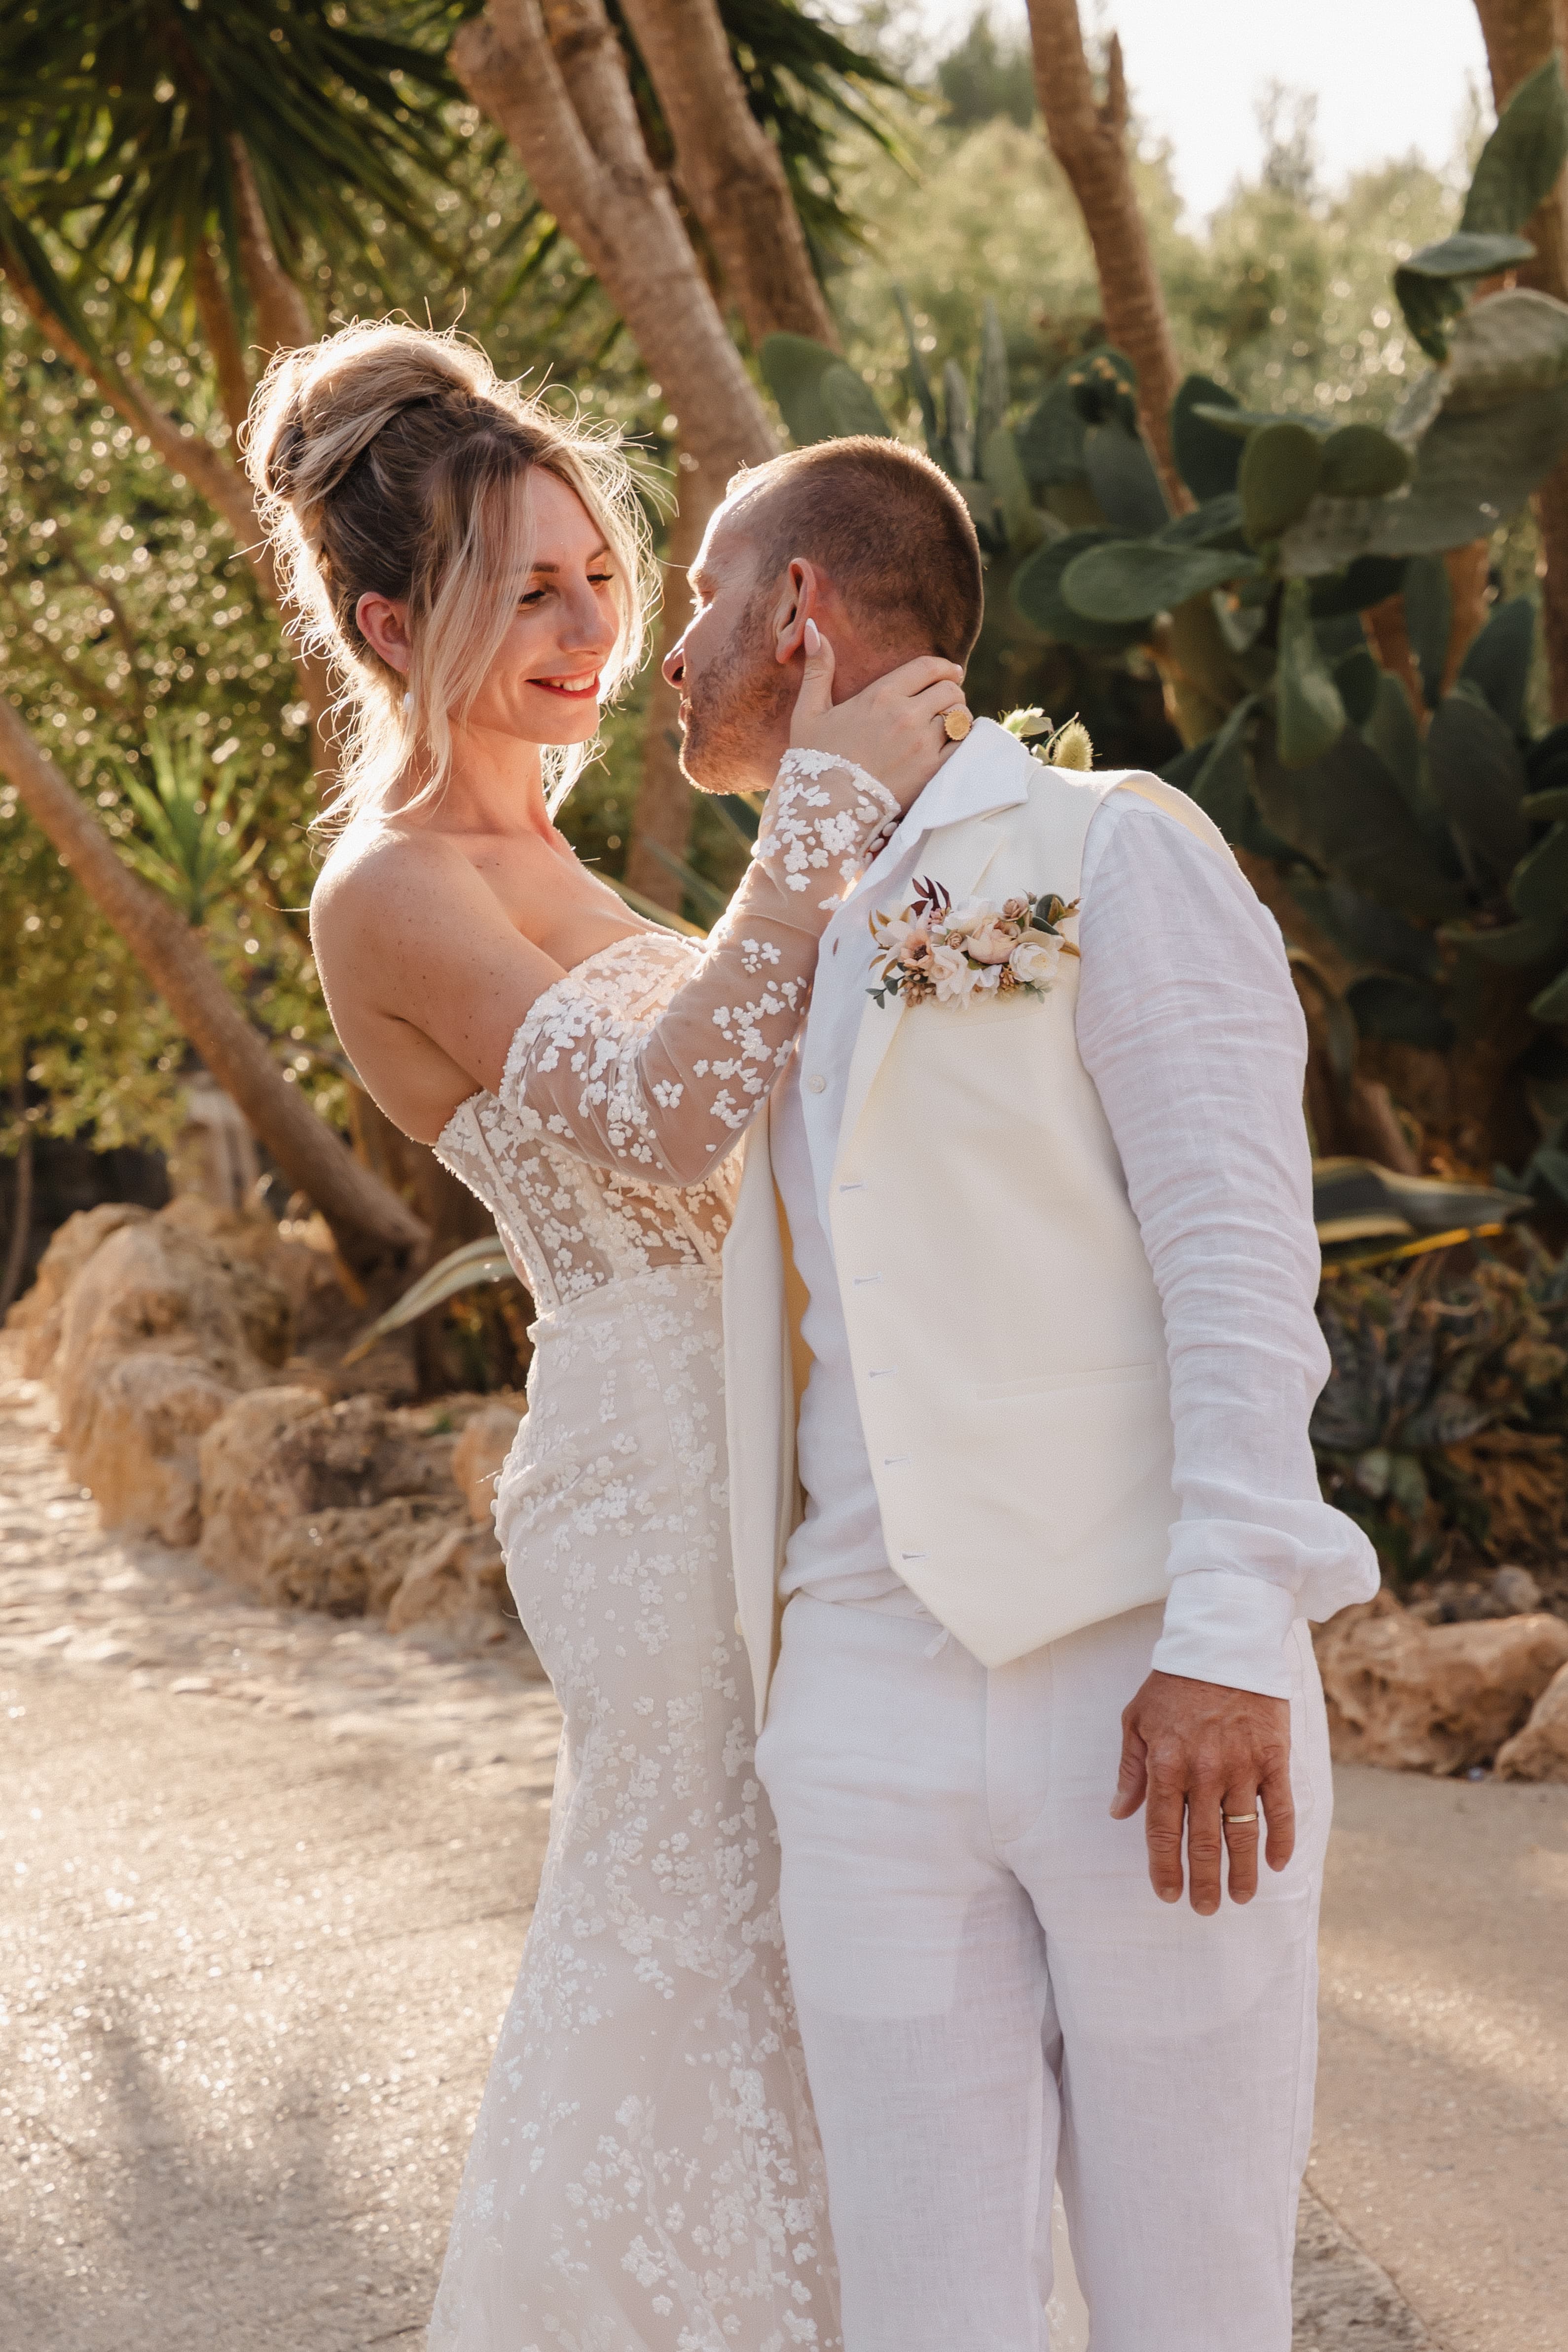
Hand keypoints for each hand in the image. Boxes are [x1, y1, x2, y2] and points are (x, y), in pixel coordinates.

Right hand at [790, 619, 966, 813]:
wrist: (825, 811)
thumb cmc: (815, 760)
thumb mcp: (809, 712)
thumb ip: (818, 669)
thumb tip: (812, 628)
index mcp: (880, 695)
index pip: (928, 667)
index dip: (944, 668)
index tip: (950, 673)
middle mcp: (906, 715)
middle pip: (950, 691)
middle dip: (952, 693)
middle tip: (947, 702)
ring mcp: (922, 744)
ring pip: (959, 718)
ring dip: (957, 719)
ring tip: (948, 726)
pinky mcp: (932, 771)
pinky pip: (962, 746)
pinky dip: (961, 743)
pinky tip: (952, 746)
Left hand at [1110, 1670, 1293, 1913]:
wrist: (1223, 1644)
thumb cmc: (1174, 1683)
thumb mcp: (1136, 1719)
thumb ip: (1131, 1769)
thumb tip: (1120, 1813)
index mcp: (1166, 1765)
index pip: (1164, 1831)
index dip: (1165, 1867)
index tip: (1168, 1894)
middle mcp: (1204, 1773)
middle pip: (1204, 1841)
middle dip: (1203, 1881)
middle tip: (1204, 1909)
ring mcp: (1242, 1767)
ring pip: (1242, 1833)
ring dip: (1241, 1871)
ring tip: (1239, 1898)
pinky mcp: (1274, 1758)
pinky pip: (1280, 1808)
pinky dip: (1281, 1839)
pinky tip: (1276, 1864)